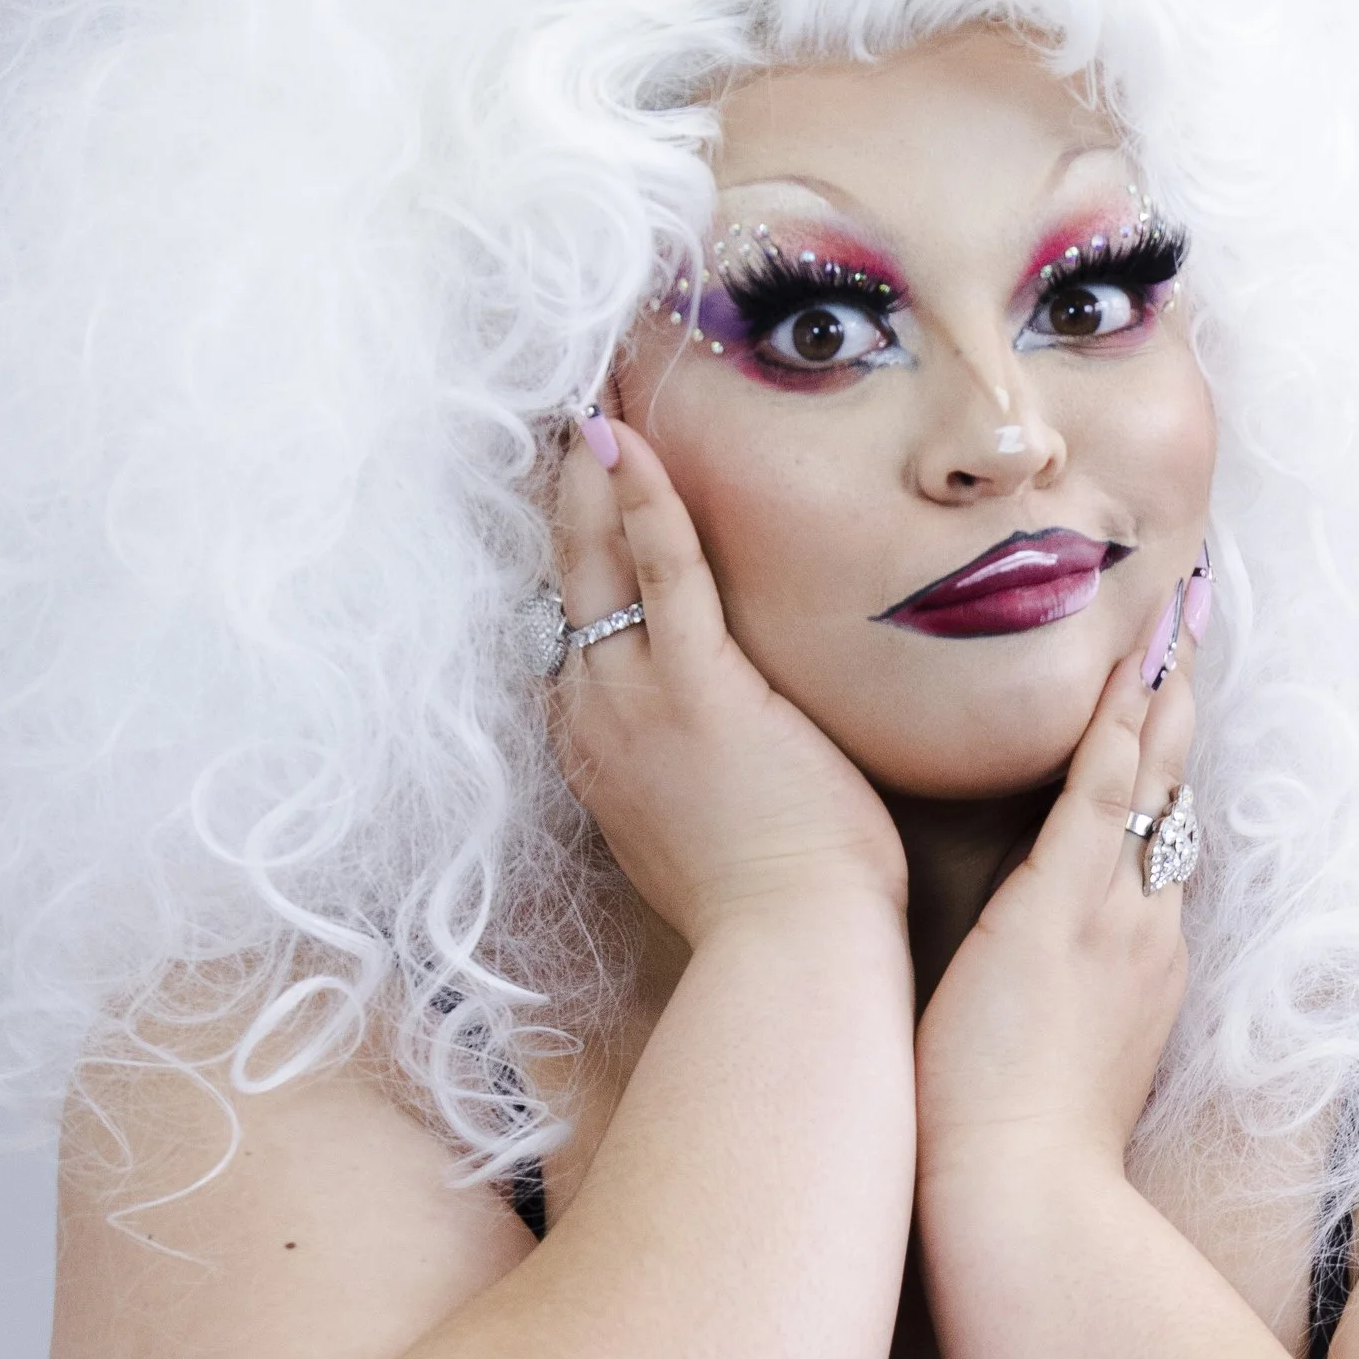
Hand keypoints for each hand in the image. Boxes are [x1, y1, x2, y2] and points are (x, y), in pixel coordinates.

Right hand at [547, 415, 906, 945]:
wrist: (790, 950)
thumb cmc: (772, 907)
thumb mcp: (707, 829)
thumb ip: (698, 772)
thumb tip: (731, 746)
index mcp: (600, 755)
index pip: (578, 634)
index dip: (577, 561)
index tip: (580, 497)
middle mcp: (597, 722)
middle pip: (569, 584)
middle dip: (570, 501)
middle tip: (571, 422)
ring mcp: (637, 704)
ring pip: (597, 566)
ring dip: (594, 480)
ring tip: (592, 407)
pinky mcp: (696, 690)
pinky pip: (662, 573)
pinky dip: (646, 501)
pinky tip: (633, 441)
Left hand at [913, 595, 1199, 1190]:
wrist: (1025, 1198)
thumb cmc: (1020, 1153)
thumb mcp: (1058, 1067)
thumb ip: (1061, 1012)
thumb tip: (1029, 987)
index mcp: (1141, 964)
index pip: (1158, 848)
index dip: (1166, 775)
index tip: (1172, 711)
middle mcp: (1145, 928)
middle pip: (1172, 797)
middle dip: (1179, 710)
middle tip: (1191, 622)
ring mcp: (1112, 917)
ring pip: (1148, 782)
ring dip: (1157, 692)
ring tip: (1172, 609)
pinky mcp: (1062, 912)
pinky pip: (1099, 799)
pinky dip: (1115, 729)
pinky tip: (1129, 669)